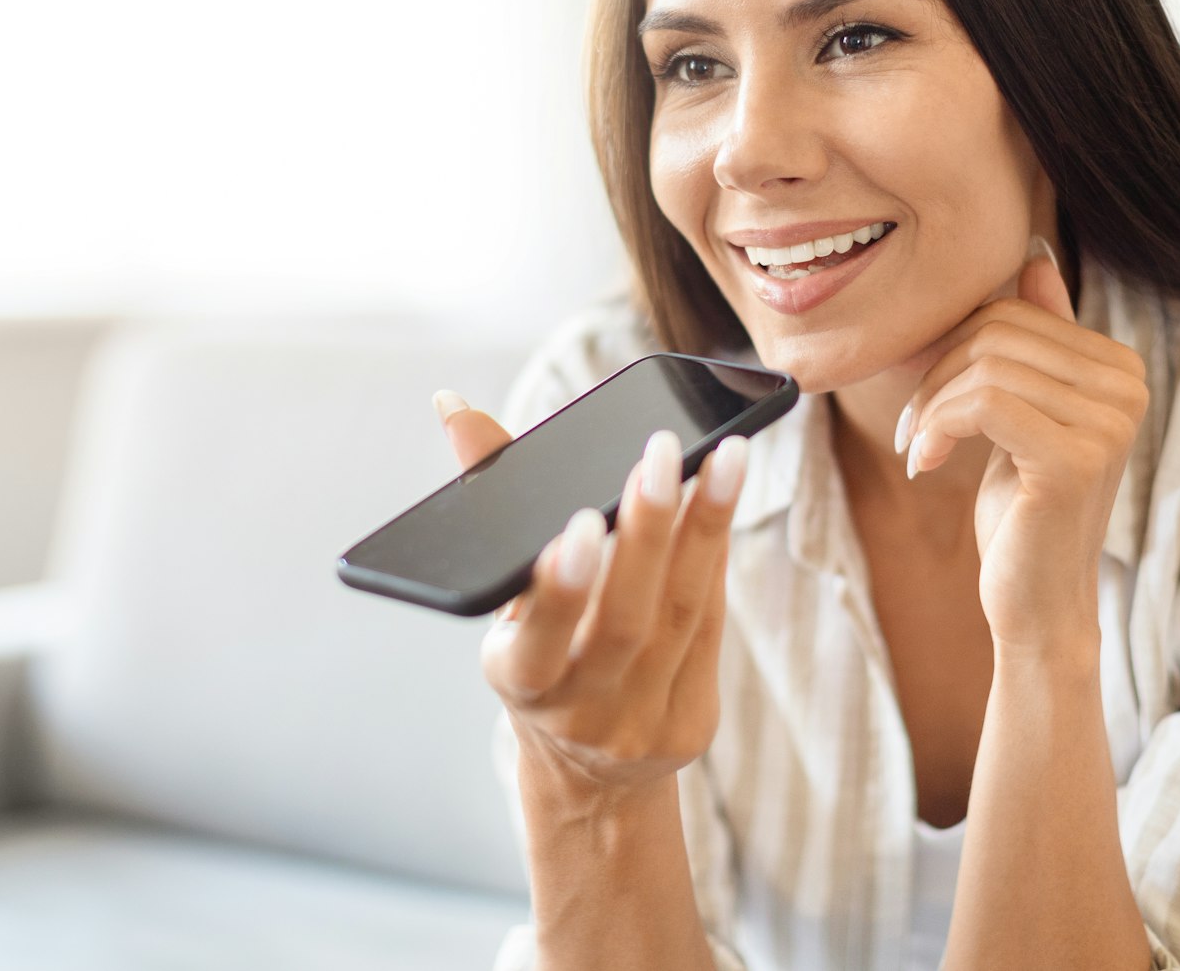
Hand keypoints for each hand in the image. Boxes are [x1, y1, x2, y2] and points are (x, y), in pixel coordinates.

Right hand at [432, 391, 748, 798]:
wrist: (586, 772)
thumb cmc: (541, 652)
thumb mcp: (504, 597)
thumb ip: (492, 500)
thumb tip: (454, 407)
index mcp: (518, 683)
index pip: (536, 642)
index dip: (557, 589)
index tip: (574, 526)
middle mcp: (578, 714)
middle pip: (622, 622)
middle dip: (645, 532)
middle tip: (660, 453)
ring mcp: (640, 724)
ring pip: (679, 617)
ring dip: (704, 530)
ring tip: (723, 456)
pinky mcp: (692, 722)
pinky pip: (711, 628)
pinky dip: (716, 558)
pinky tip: (725, 499)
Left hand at [896, 238, 1147, 655]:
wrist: (1037, 605)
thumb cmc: (1023, 512)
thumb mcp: (1022, 415)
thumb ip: (1037, 339)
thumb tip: (1033, 252)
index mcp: (1120, 367)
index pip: (1012, 312)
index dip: (952, 347)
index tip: (927, 401)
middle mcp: (1128, 386)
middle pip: (995, 331)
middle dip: (937, 375)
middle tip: (915, 430)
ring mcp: (1109, 421)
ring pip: (984, 365)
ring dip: (931, 407)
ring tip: (920, 449)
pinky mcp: (1076, 457)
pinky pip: (981, 403)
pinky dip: (937, 427)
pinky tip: (925, 464)